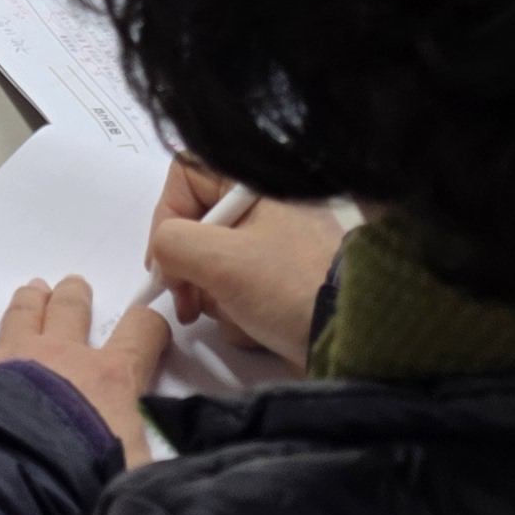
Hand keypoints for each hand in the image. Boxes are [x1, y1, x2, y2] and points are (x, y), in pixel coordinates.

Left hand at [0, 275, 167, 467]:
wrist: (18, 486)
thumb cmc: (84, 482)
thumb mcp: (135, 476)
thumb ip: (147, 461)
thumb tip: (165, 473)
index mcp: (109, 379)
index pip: (140, 335)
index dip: (149, 327)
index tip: (150, 328)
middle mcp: (61, 355)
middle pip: (72, 309)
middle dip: (75, 296)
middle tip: (75, 287)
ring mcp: (12, 357)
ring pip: (23, 313)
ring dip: (30, 300)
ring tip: (34, 290)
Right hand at [146, 161, 342, 367]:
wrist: (350, 338)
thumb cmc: (287, 285)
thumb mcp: (221, 259)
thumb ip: (172, 244)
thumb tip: (163, 260)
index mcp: (254, 184)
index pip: (186, 176)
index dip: (166, 214)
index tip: (164, 259)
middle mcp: (262, 209)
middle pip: (194, 227)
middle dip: (188, 270)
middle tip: (188, 302)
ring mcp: (270, 249)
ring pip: (210, 266)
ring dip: (212, 298)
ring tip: (236, 315)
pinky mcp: (276, 286)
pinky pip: (234, 293)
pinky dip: (236, 314)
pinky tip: (255, 327)